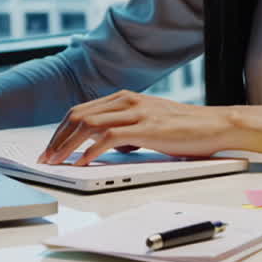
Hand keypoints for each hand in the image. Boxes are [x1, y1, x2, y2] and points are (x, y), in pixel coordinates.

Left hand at [37, 90, 233, 164]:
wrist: (216, 125)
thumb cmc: (186, 129)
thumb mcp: (150, 124)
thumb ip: (127, 130)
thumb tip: (107, 145)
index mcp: (126, 98)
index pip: (82, 111)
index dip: (61, 130)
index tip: (50, 148)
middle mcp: (127, 101)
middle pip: (78, 115)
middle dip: (57, 138)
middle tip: (45, 157)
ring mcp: (136, 113)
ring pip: (88, 125)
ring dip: (67, 145)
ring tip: (56, 162)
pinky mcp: (146, 128)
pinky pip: (108, 138)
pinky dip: (90, 151)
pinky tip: (82, 163)